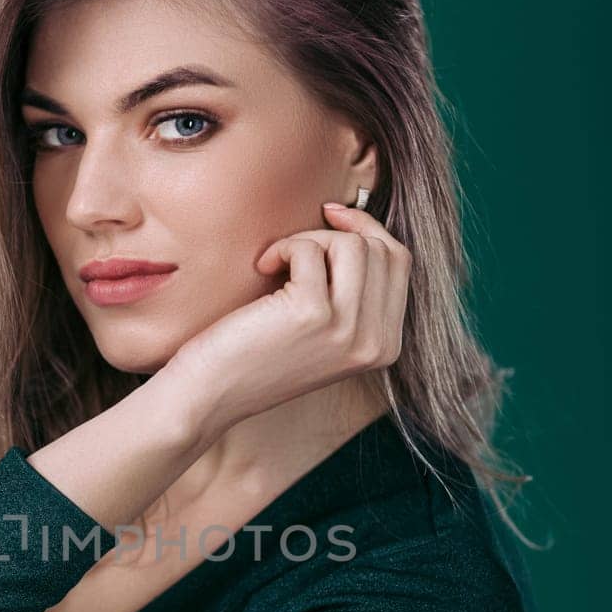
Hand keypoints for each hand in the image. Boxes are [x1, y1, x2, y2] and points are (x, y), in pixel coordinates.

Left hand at [167, 201, 410, 433]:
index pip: (400, 263)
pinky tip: (263, 269)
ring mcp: (347, 330)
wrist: (211, 393)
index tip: (332, 218)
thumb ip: (353, 294)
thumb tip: (360, 227)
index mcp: (385, 347)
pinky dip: (282, 248)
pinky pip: (309, 249)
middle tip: (293, 248)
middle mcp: (375, 343)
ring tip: (277, 263)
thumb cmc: (257, 354)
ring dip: (308, 239)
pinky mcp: (312, 313)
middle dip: (334, 234)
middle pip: (380, 249)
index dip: (368, 229)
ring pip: (352, 245)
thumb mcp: (323, 330)